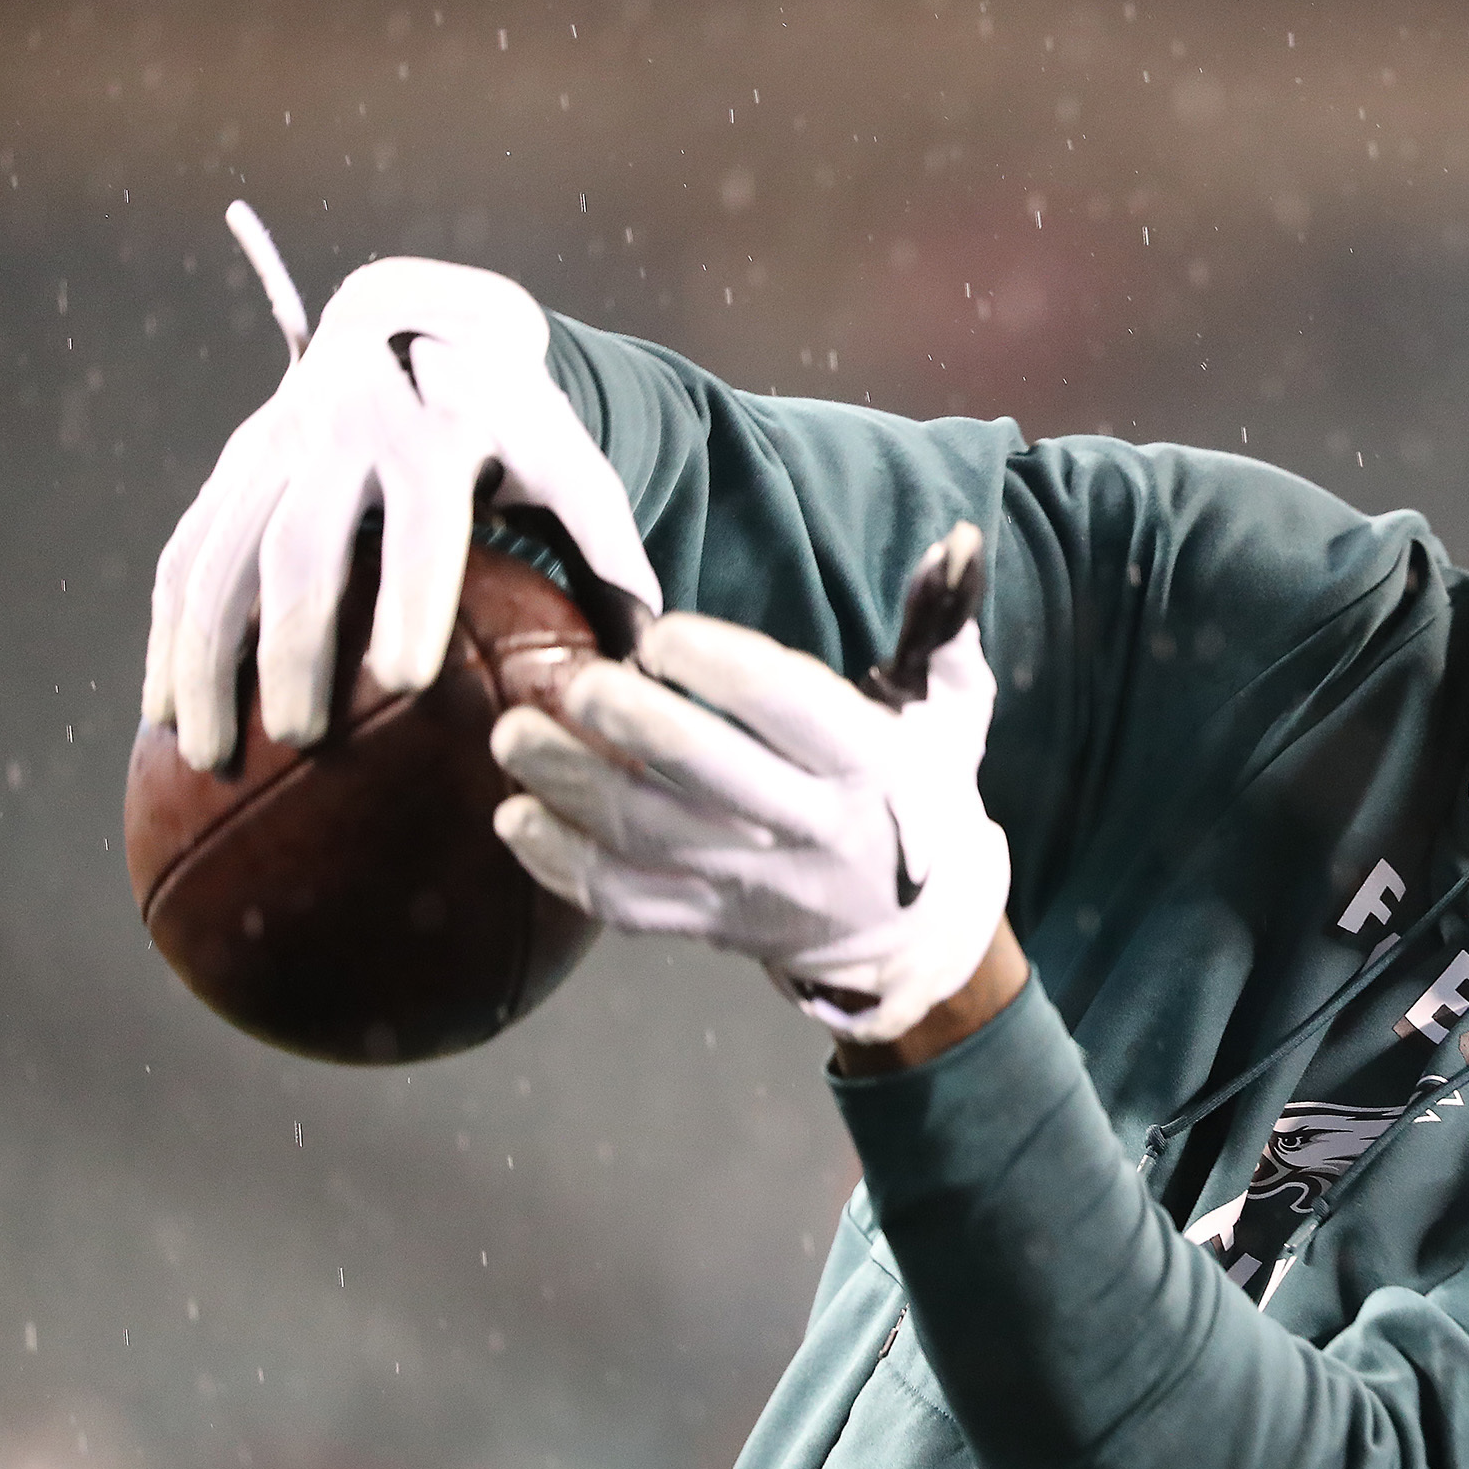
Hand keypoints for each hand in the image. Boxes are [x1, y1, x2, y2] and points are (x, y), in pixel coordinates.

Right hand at [143, 252, 660, 769]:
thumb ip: (611, 550)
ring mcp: (271, 447)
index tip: (405, 678)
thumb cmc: (511, 420)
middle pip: (302, 549)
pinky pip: (183, 555)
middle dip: (295, 647)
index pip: (423, 524)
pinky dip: (166, 635)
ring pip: (219, 557)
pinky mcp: (229, 467)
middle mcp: (341, 433)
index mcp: (436, 432)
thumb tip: (650, 653)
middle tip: (300, 741)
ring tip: (210, 755)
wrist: (417, 316)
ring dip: (205, 659)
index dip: (411, 597)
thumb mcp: (570, 463)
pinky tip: (162, 712)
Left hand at [488, 538, 1011, 1045]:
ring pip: (643, 836)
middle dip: (623, 717)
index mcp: (870, 764)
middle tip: (573, 680)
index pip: (786, 706)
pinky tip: (517, 817)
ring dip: (566, 782)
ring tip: (515, 734)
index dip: (716, 663)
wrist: (917, 927)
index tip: (661, 634)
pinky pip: (623, 902)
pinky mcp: (711, 926)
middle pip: (701, 770)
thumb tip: (954, 541)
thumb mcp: (952, 710)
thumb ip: (942, 624)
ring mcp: (754, 885)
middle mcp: (810, 829)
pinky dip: (559, 864)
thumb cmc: (923, 791)